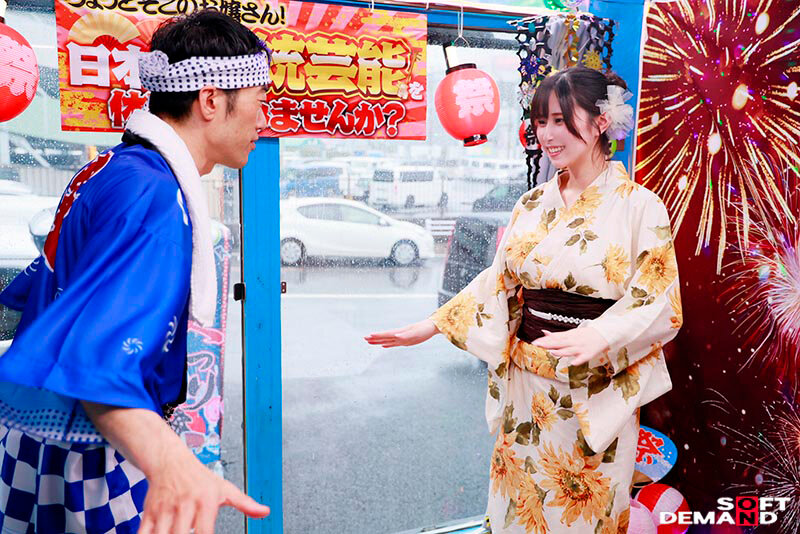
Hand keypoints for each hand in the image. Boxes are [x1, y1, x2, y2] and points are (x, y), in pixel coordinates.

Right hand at [138, 448, 269, 533]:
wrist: (171, 460)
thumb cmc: (200, 479)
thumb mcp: (225, 488)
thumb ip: (245, 503)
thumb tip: (266, 512)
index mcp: (205, 501)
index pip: (204, 531)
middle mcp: (185, 505)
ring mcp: (165, 509)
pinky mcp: (150, 512)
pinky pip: (143, 533)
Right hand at [364, 319, 438, 347]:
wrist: (431, 327)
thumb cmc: (424, 329)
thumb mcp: (416, 333)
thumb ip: (406, 335)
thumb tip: (396, 336)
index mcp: (400, 332)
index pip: (386, 334)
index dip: (378, 335)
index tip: (369, 336)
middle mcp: (399, 335)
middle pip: (384, 337)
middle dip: (375, 338)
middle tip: (365, 339)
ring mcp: (402, 338)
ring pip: (387, 340)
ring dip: (379, 341)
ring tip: (370, 342)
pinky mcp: (405, 341)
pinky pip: (394, 343)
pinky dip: (388, 344)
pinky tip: (384, 345)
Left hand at [532, 326, 608, 366]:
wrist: (603, 334)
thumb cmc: (584, 335)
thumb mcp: (570, 333)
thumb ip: (556, 335)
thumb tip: (543, 332)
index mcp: (568, 336)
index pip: (555, 338)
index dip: (544, 340)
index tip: (535, 342)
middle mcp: (573, 341)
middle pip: (559, 343)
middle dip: (548, 344)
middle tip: (537, 344)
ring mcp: (581, 348)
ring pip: (570, 350)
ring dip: (561, 351)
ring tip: (552, 352)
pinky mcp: (588, 354)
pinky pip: (583, 358)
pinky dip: (578, 360)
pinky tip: (573, 363)